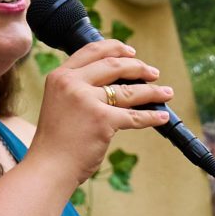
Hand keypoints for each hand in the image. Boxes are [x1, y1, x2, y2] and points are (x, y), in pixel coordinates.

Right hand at [29, 38, 174, 180]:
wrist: (48, 167)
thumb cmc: (55, 142)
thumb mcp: (60, 104)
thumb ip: (79, 90)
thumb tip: (114, 86)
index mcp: (60, 76)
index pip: (92, 51)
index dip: (116, 48)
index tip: (132, 52)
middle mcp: (72, 83)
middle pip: (114, 65)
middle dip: (138, 67)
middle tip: (153, 73)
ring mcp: (87, 100)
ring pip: (128, 90)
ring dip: (152, 91)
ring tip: (166, 92)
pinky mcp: (102, 120)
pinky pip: (134, 116)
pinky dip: (151, 116)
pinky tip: (162, 116)